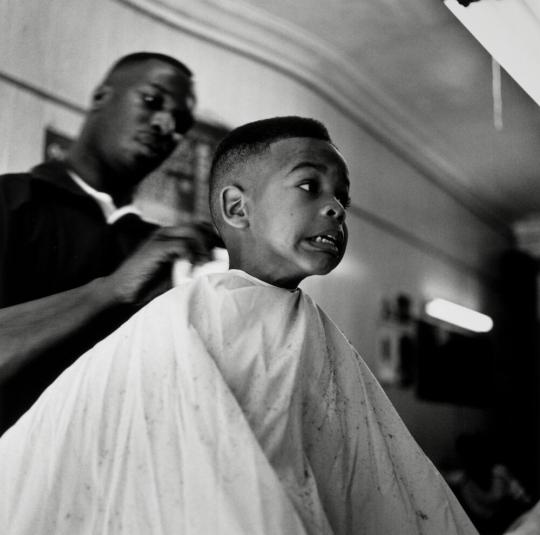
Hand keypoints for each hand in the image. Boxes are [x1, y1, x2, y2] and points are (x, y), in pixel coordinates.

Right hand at [101, 223, 218, 305]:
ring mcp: (159, 239)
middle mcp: (166, 233)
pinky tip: (191, 273)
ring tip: (204, 268)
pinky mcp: (155, 248)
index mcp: (172, 236)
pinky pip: (182, 245)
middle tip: (216, 262)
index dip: (214, 239)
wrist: (122, 292)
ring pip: (193, 233)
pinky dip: (191, 258)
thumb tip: (218, 263)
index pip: (201, 226)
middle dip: (212, 243)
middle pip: (200, 226)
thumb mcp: (176, 272)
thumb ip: (193, 264)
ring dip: (203, 250)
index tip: (222, 257)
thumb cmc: (149, 285)